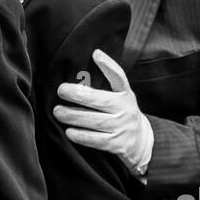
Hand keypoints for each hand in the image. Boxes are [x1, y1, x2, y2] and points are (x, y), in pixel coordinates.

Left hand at [54, 49, 152, 175]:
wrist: (141, 142)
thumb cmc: (122, 114)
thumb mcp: (120, 97)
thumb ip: (106, 84)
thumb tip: (91, 57)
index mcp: (125, 95)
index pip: (119, 78)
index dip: (109, 65)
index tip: (96, 54)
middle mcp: (126, 110)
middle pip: (102, 101)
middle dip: (79, 95)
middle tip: (61, 90)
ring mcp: (123, 128)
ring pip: (96, 121)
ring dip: (74, 116)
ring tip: (58, 112)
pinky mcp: (118, 145)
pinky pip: (97, 140)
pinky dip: (82, 136)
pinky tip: (69, 132)